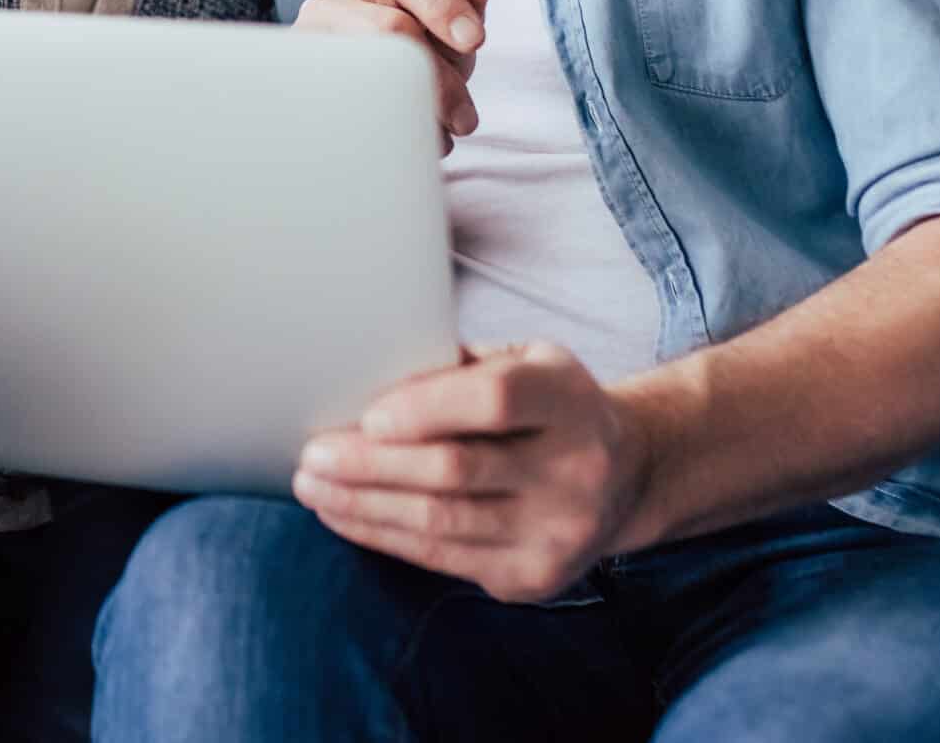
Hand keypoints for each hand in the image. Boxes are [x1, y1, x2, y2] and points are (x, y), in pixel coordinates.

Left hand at [291, 343, 652, 602]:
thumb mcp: (525, 362)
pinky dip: (383, 535)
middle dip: (370, 464)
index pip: (494, 402)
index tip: (367, 415)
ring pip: (440, 523)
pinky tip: (345, 515)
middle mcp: (575, 469)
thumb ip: (459, 367)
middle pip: (456, 470)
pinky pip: (442, 558)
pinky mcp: (535, 577)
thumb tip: (363, 380)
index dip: (425, 408)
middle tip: (313, 455)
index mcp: (569, 400)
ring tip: (312, 487)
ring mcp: (558, 531)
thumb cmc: (549, 405)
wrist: (627, 475)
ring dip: (362, 505)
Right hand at [293, 0, 489, 154]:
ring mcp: (309, 49)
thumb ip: (459, 5)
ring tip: (441, 137)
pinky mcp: (301, 91)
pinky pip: (347, 112)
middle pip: (390, 28)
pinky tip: (409, 143)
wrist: (349, 105)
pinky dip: (390, 134)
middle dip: (440, 78)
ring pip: (367, 75)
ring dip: (416, 112)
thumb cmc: (405, 58)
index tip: (475, 40)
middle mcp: (330, 9)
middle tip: (465, 119)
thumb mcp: (438, 33)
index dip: (443, 3)